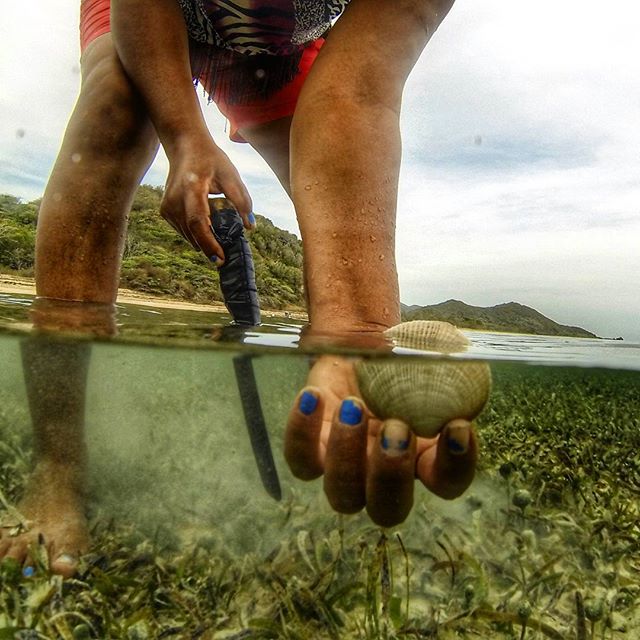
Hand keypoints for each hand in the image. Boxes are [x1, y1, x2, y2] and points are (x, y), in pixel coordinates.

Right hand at [160, 135, 252, 262]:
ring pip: (187, 235)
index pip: (198, 223)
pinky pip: (182, 230)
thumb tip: (249, 227)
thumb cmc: (210, 159)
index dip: (209, 244)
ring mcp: (167, 206)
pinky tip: (206, 229)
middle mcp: (175, 200)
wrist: (185, 146)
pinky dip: (195, 234)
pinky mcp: (165, 210)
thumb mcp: (231, 175)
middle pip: (192, 234)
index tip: (220, 259)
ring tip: (219, 244)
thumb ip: (242, 201)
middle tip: (225, 258)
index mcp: (192, 189)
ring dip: (203, 243)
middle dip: (209, 249)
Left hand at [285, 356, 477, 526]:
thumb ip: (442, 363)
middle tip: (396, 429)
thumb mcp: (423, 358)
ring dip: (347, 456)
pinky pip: (301, 460)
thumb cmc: (400, 358)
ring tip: (352, 406)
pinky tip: (313, 396)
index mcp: (424, 459)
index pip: (448, 483)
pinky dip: (302, 432)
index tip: (457, 425)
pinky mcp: (312, 452)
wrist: (360, 349)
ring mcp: (345, 470)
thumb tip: (458, 351)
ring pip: (343, 496)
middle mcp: (384, 476)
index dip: (456, 464)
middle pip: (388, 510)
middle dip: (391, 474)